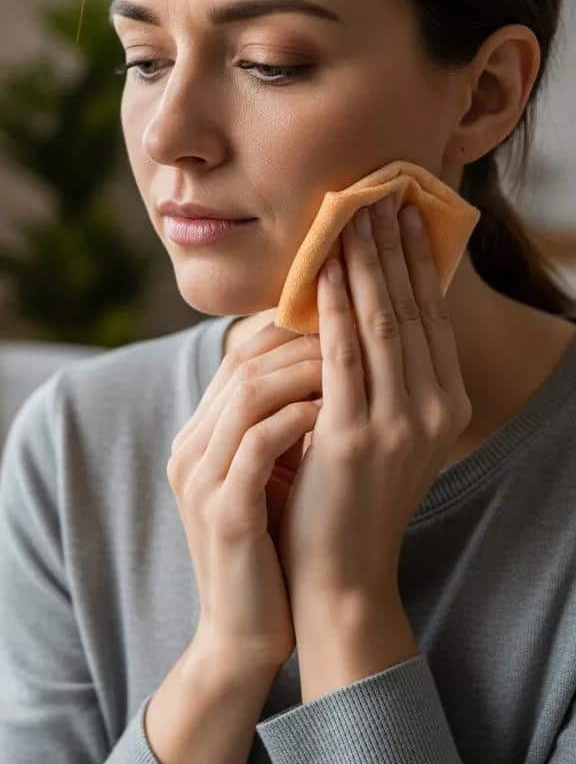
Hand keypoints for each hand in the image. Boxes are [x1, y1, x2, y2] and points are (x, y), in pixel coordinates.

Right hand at [167, 320, 322, 670]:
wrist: (244, 632)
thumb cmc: (268, 548)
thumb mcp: (268, 476)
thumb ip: (279, 427)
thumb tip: (330, 371)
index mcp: (198, 437)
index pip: (240, 357)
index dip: (291, 330)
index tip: (345, 316)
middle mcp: (190, 449)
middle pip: (243, 364)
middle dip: (303, 339)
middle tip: (356, 327)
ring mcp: (201, 479)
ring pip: (249, 394)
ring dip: (305, 371)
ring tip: (352, 363)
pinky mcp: (224, 512)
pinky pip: (258, 444)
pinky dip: (299, 418)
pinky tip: (336, 410)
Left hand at [275, 193, 472, 605]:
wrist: (338, 571)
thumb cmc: (343, 493)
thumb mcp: (372, 427)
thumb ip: (371, 375)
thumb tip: (346, 307)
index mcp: (443, 403)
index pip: (427, 314)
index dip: (412, 259)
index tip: (398, 209)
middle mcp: (434, 408)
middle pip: (410, 307)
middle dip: (390, 247)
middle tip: (375, 192)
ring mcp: (402, 423)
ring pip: (382, 323)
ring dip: (364, 264)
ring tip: (351, 216)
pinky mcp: (360, 437)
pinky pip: (345, 357)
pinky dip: (333, 311)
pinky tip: (321, 273)